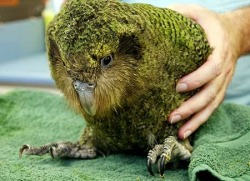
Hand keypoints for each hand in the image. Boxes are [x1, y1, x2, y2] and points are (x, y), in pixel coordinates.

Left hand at [168, 4, 240, 138]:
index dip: (198, 78)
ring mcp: (223, 81)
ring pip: (212, 104)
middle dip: (192, 106)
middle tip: (172, 116)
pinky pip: (211, 107)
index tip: (178, 86)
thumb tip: (150, 23)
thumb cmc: (207, 23)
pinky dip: (200, 120)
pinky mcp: (218, 89)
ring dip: (196, 119)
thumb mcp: (194, 13)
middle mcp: (224, 67)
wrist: (232, 32)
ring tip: (179, 131)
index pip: (213, 66)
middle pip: (211, 91)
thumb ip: (177, 15)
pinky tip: (186, 130)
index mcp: (219, 47)